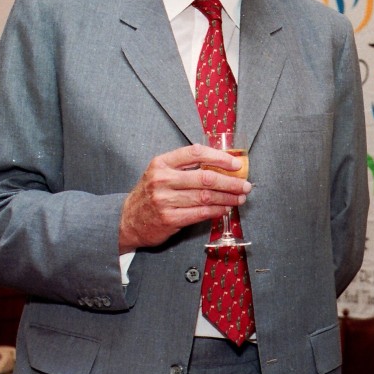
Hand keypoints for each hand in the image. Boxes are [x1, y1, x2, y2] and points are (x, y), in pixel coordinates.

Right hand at [119, 144, 251, 251]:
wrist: (128, 220)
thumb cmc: (150, 194)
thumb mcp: (160, 172)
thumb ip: (185, 167)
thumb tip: (220, 165)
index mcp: (162, 163)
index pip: (195, 153)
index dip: (219, 157)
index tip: (236, 163)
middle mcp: (162, 180)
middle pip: (205, 177)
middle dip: (230, 181)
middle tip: (245, 184)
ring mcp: (165, 200)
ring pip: (205, 197)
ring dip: (227, 197)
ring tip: (240, 197)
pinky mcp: (169, 219)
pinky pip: (200, 213)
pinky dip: (217, 211)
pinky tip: (225, 208)